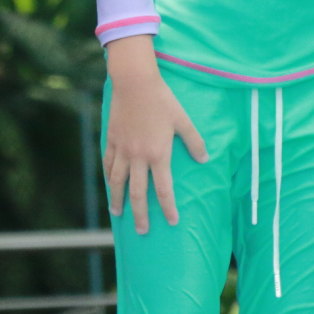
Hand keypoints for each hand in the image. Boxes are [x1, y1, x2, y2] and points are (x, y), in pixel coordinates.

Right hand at [103, 36, 208, 233]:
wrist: (134, 82)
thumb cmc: (162, 100)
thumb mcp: (183, 119)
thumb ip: (194, 141)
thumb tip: (205, 159)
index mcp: (158, 154)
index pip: (164, 189)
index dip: (168, 208)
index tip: (172, 221)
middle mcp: (138, 157)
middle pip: (138, 193)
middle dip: (140, 214)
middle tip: (142, 230)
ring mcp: (122, 149)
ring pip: (118, 182)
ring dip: (118, 200)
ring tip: (118, 213)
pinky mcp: (112, 140)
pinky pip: (108, 163)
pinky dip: (109, 176)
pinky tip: (110, 183)